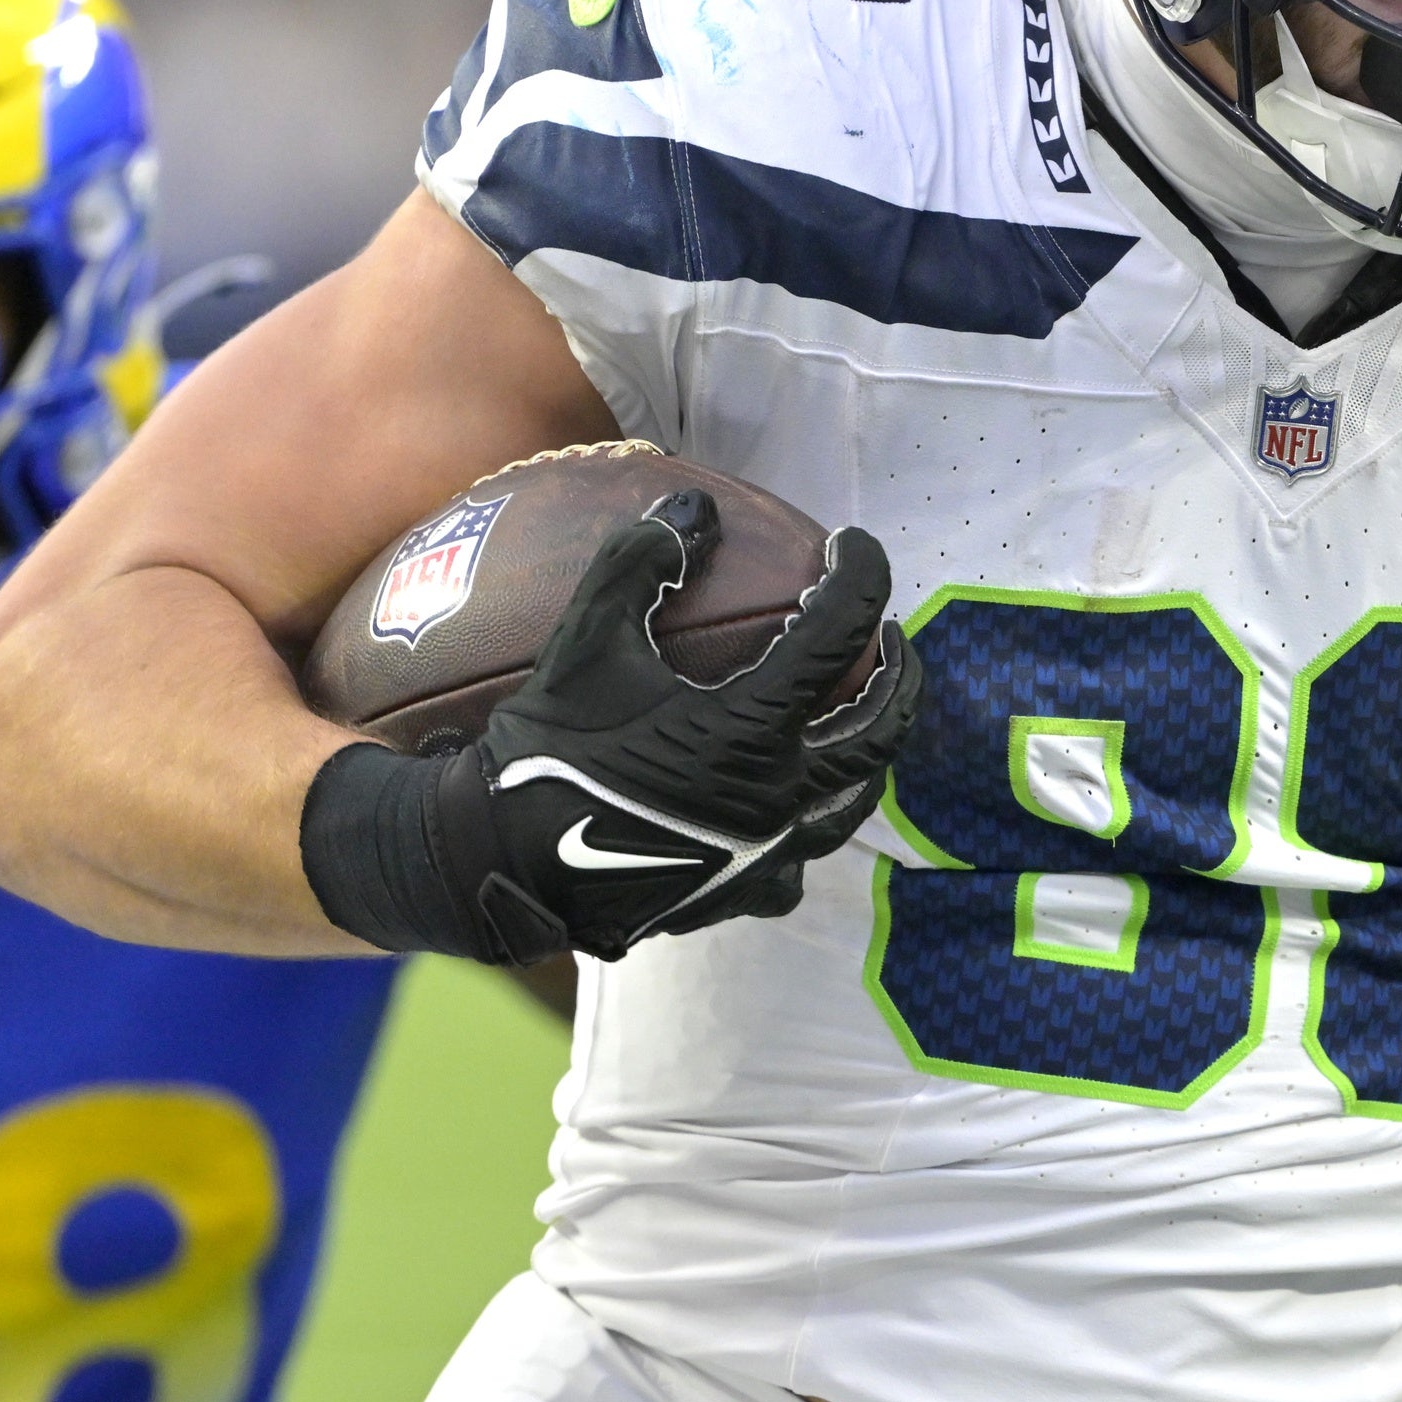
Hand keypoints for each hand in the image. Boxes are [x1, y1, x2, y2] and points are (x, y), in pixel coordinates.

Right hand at [302, 492, 923, 962]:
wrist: (502, 864)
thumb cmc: (544, 748)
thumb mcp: (584, 642)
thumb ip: (639, 564)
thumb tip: (692, 506)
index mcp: (751, 730)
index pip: (837, 635)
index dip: (858, 579)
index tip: (856, 546)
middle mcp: (777, 796)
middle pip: (879, 730)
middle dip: (898, 676)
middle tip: (891, 641)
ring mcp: (766, 854)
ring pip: (852, 801)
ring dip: (870, 751)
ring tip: (861, 716)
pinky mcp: (739, 894)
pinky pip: (798, 863)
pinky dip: (809, 826)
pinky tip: (791, 810)